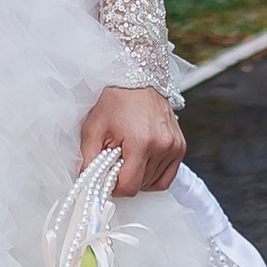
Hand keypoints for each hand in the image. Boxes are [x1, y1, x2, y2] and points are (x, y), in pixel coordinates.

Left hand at [78, 81, 183, 195]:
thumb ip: (88, 159)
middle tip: (115, 161)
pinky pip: (167, 176)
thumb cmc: (115, 101)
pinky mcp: (180, 146)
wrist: (138, 78)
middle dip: (125, 179)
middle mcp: (162, 146)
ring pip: (154, 183)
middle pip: (141, 185)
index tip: (106, 176)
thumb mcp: (93, 128)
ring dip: (139, 177)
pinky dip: (153, 176)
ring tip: (128, 157)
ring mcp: (174, 147)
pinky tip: (141, 164)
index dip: (113, 187)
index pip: (129, 187)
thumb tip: (86, 183)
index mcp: (141, 143)